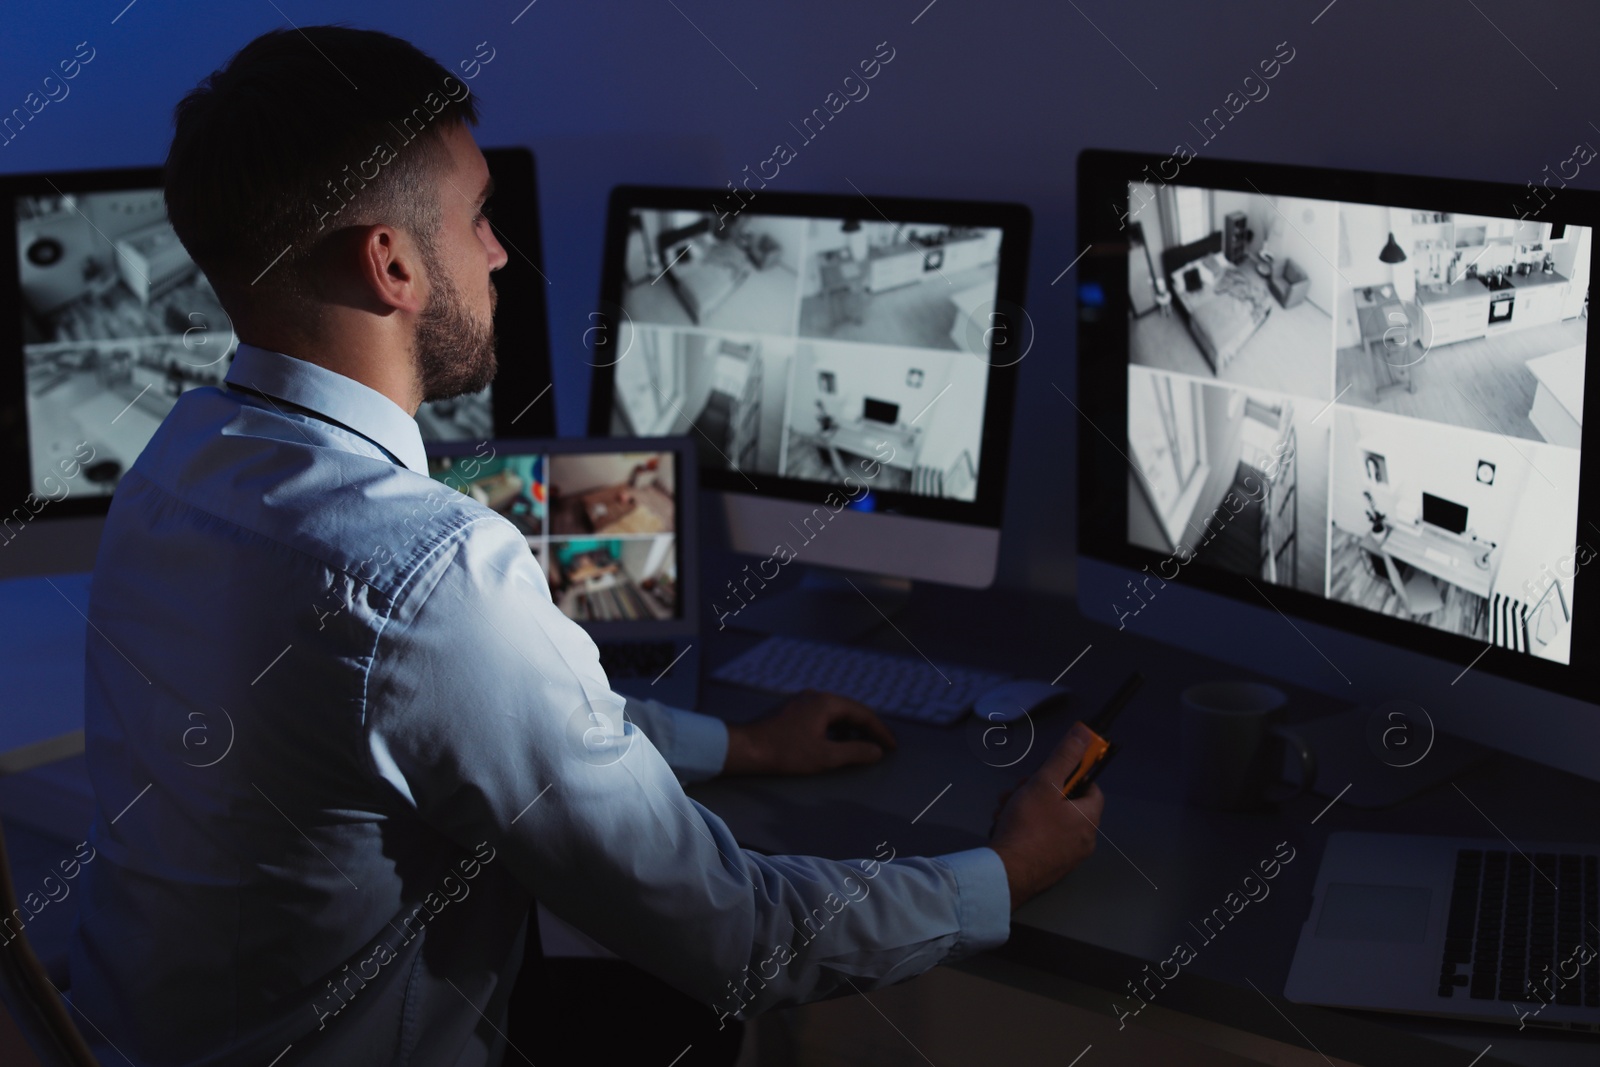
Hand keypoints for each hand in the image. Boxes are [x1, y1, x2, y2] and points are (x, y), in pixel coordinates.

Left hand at [722, 689, 895, 775]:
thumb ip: (855, 752)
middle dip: (867, 729)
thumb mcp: (824, 756)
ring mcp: (802, 702)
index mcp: (825, 702)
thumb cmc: (784, 752)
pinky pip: (822, 717)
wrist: (745, 748)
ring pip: (836, 714)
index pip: (862, 713)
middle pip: (850, 711)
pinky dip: (835, 729)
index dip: (880, 731)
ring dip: (851, 730)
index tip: (891, 747)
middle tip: (881, 746)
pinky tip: (834, 744)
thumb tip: (877, 751)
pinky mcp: (792, 711)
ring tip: (861, 748)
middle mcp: (815, 696)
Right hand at [988, 721, 1105, 909]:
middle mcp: (1083, 840)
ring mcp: (1066, 856)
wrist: (1006, 873)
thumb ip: (1064, 757)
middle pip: (1065, 803)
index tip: (1053, 770)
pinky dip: (1025, 827)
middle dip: (1039, 789)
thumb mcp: (1044, 783)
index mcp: (1088, 819)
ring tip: (1006, 806)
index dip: (1072, 774)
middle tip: (1020, 788)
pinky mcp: (1048, 866)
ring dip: (1026, 806)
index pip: (1091, 787)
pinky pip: (1040, 838)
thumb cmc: (1027, 828)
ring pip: (1049, 820)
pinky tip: (1005, 824)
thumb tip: (1084, 735)